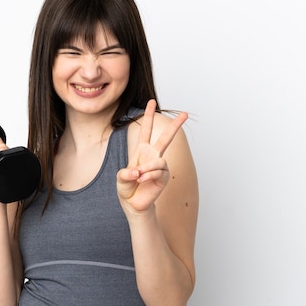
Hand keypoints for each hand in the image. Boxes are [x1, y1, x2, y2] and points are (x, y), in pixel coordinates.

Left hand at [117, 99, 187, 213]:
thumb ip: (125, 174)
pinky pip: (159, 172)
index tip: (152, 102)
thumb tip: (138, 172)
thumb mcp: (120, 179)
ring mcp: (160, 166)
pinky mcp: (164, 177)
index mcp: (142, 150)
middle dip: (175, 125)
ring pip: (159, 161)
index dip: (148, 116)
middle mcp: (153, 155)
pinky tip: (142, 180)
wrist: (134, 203)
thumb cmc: (127, 188)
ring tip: (138, 176)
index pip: (146, 130)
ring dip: (147, 169)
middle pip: (166, 138)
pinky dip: (148, 176)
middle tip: (185, 113)